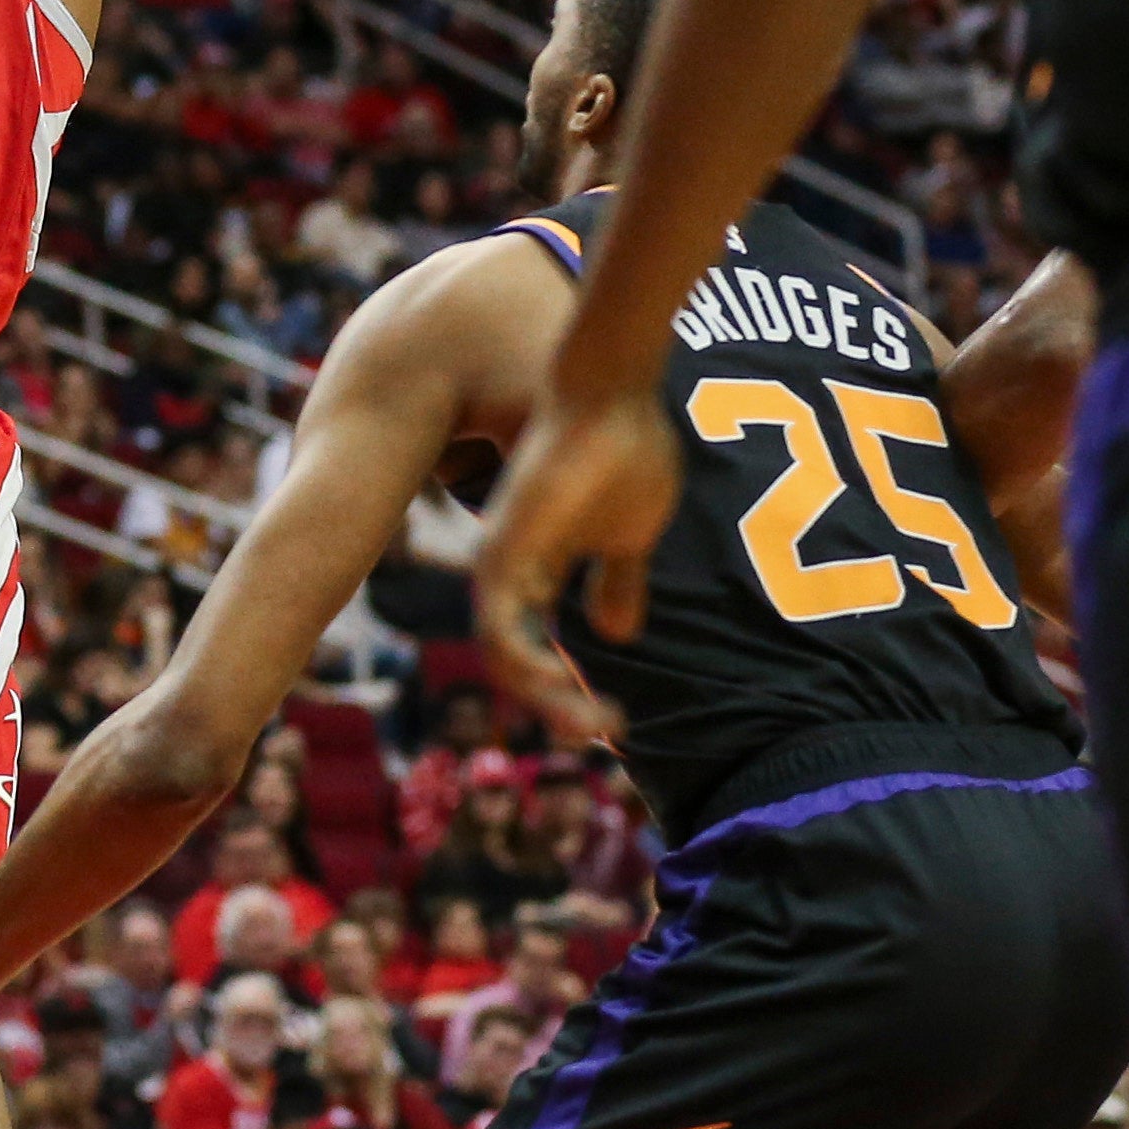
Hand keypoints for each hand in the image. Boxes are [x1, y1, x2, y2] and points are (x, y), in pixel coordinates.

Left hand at [473, 378, 684, 744]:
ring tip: (594, 725)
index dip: (563, 690)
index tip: (613, 719)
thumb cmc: (622, 450)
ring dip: (546, 700)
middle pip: (514, 663)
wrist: (610, 393)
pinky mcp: (504, 554)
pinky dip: (530, 671)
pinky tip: (569, 688)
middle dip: (556, 707)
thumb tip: (616, 635)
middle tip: (602, 735)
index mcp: (532, 571)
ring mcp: (500, 564)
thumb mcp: (628, 535)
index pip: (531, 648)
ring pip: (503, 658)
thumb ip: (616, 582)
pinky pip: (500, 632)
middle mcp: (507, 573)